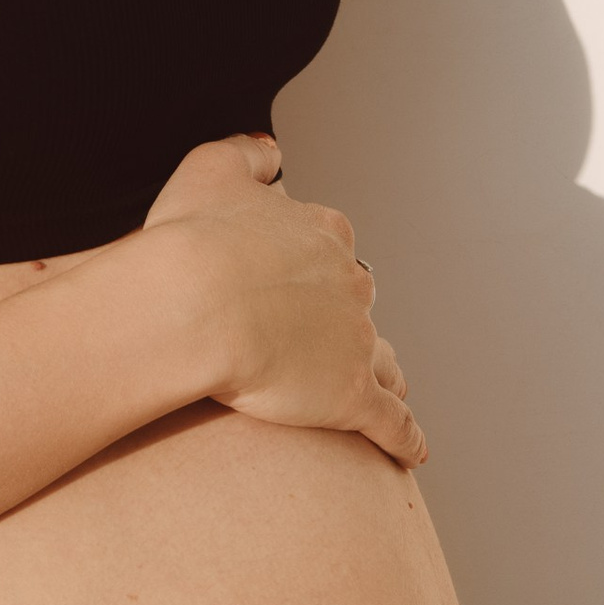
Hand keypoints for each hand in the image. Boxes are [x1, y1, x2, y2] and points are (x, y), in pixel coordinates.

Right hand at [141, 134, 424, 466]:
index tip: (290, 275)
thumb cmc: (190, 239)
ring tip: (384, 386)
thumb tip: (270, 154)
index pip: (330, 245)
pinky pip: (391, 423)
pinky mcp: (351, 397)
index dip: (309, 262)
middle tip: (317, 335)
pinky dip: (404, 436)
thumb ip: (245, 157)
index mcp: (321, 233)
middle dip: (344, 316)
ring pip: (382, 359)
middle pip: (357, 301)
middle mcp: (350, 283)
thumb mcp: (209, 170)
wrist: (192, 304)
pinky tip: (412, 450)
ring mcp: (355, 341)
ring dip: (383, 371)